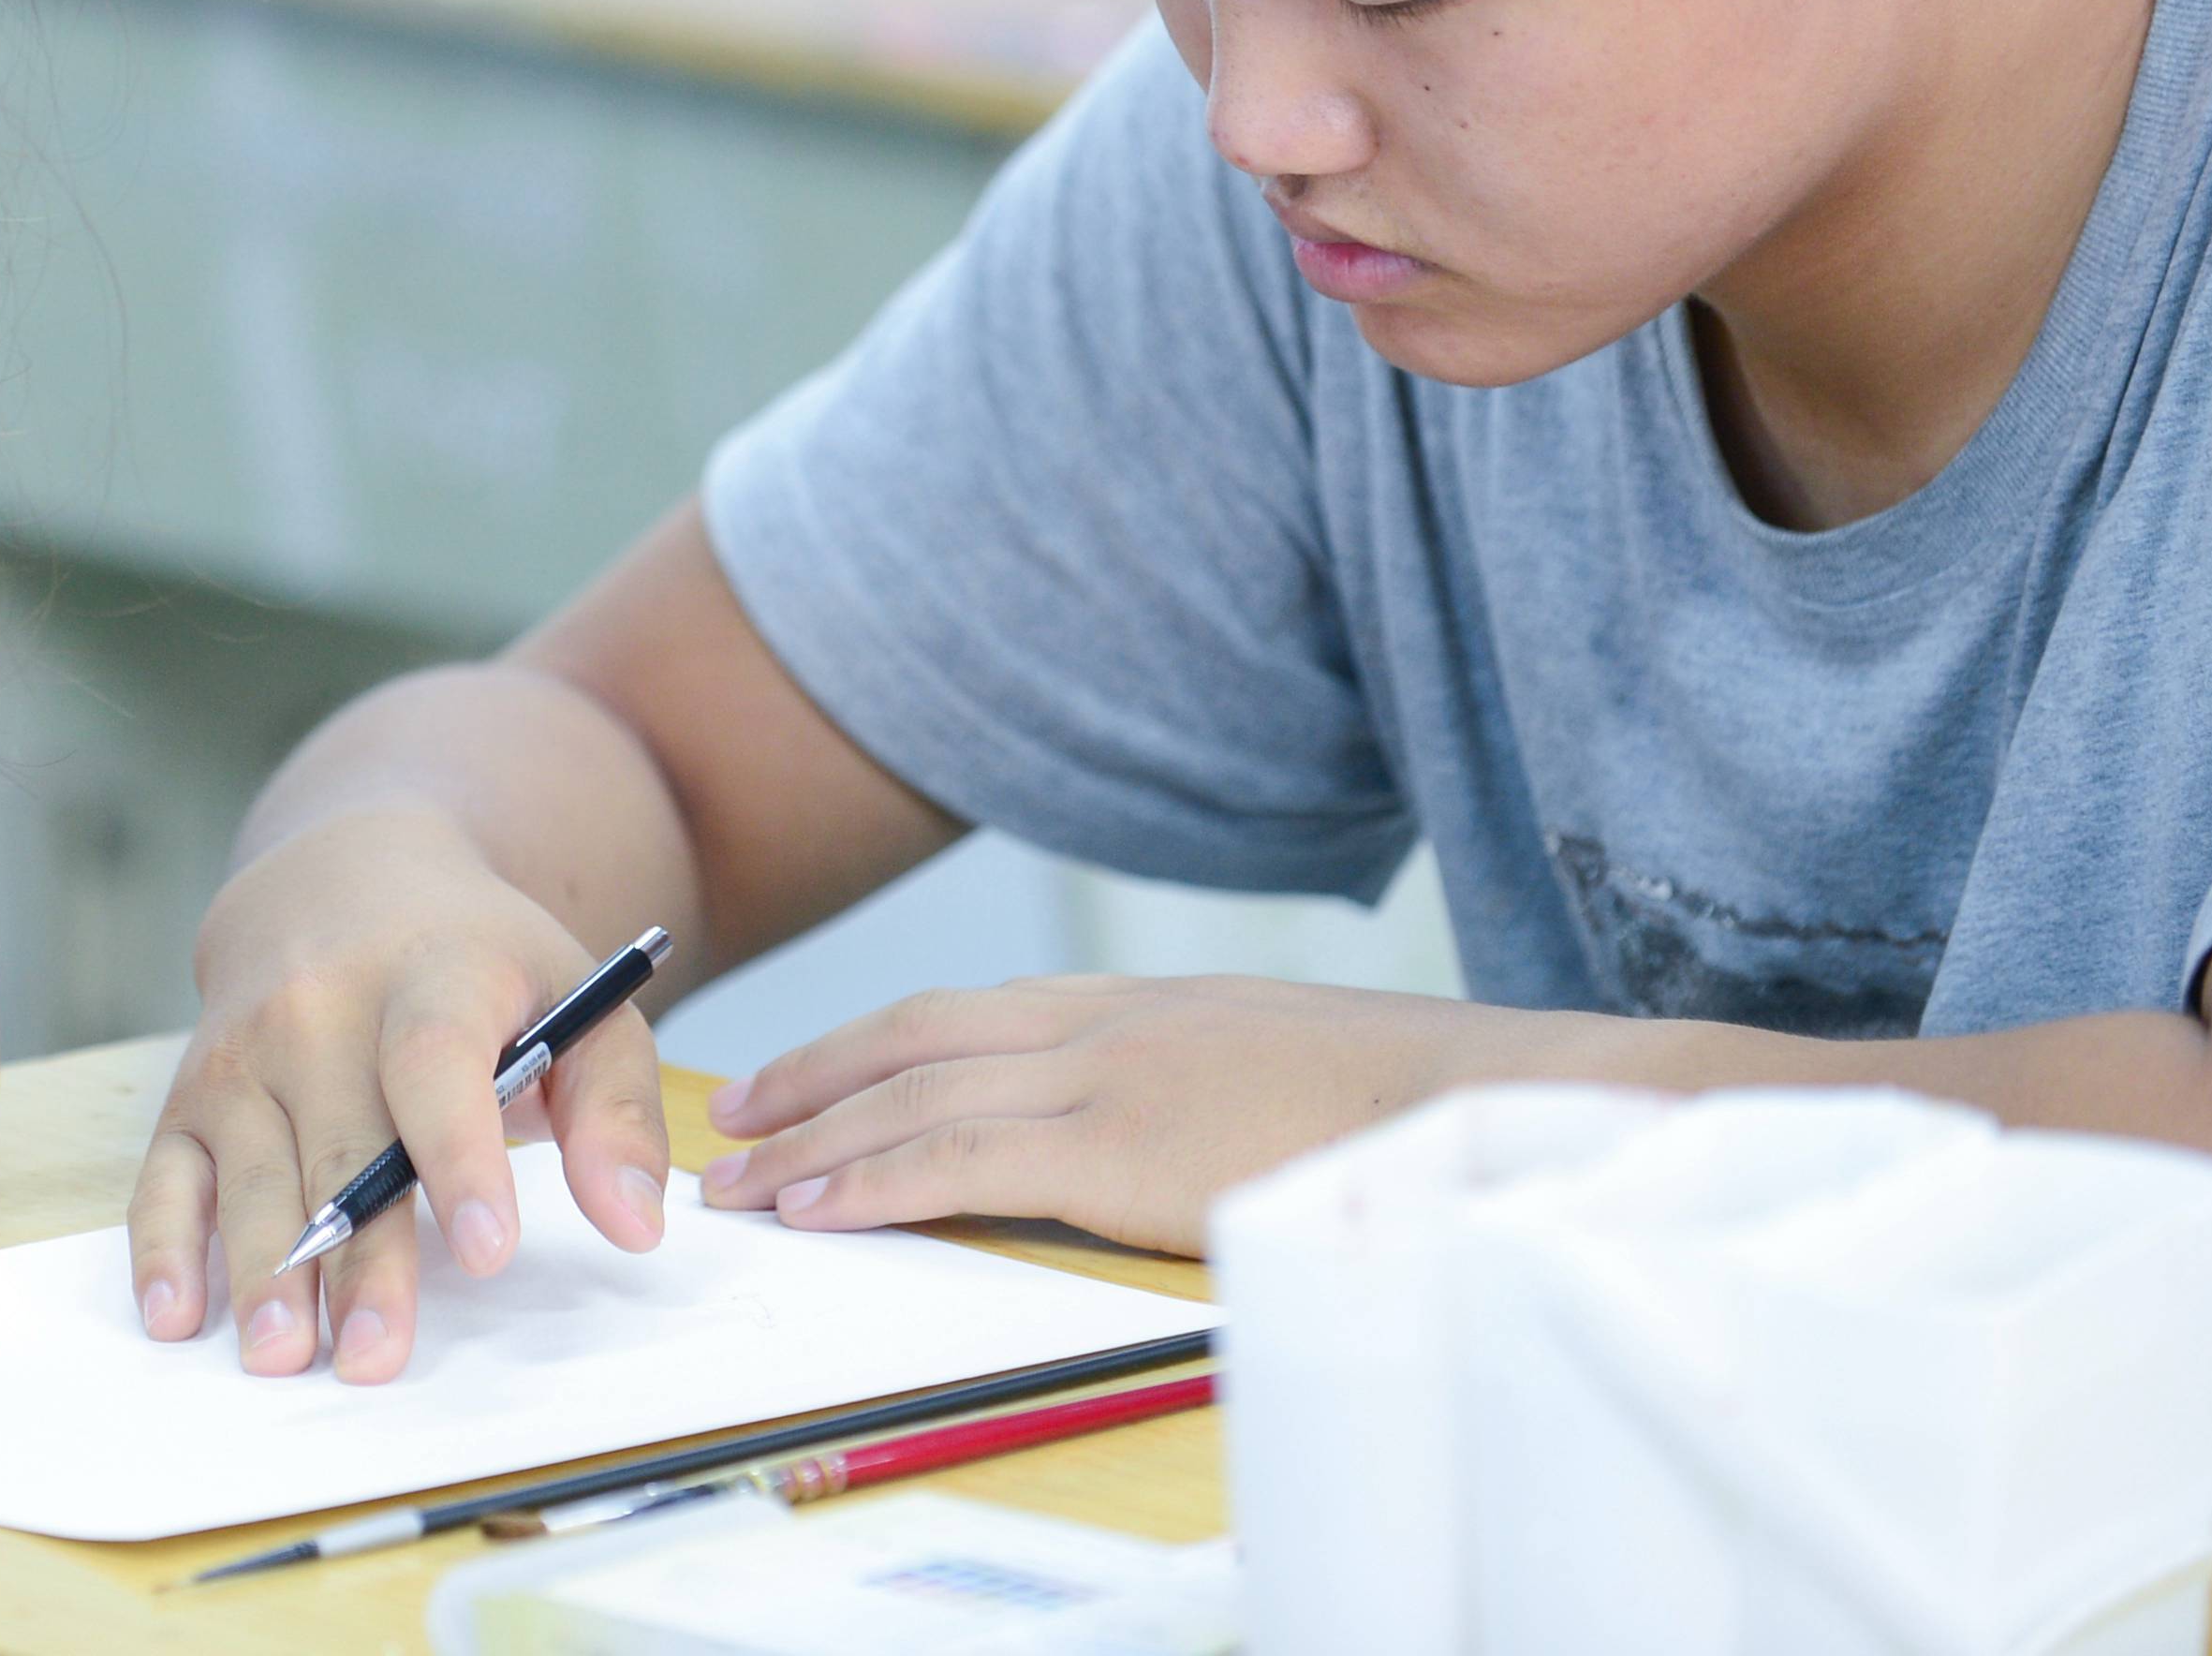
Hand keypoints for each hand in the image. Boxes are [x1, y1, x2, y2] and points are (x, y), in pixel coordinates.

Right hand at [131, 809, 675, 1385]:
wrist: (342, 880)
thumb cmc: (477, 964)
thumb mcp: (574, 1000)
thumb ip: (617, 1110)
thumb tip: (636, 1225)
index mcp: (432, 974)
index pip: (436, 1062)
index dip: (460, 1156)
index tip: (489, 1250)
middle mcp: (320, 1007)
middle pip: (343, 1144)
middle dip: (359, 1258)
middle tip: (378, 1356)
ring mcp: (244, 1051)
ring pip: (253, 1173)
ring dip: (263, 1270)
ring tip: (282, 1356)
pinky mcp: (190, 1094)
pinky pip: (165, 1175)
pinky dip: (164, 1248)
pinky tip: (177, 1315)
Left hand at [700, 973, 1546, 1248]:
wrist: (1474, 1094)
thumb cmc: (1400, 1102)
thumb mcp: (1276, 1066)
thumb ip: (1200, 1082)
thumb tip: (1171, 1125)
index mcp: (1140, 1006)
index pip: (968, 1015)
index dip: (870, 1044)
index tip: (805, 1076)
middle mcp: (1105, 1025)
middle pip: (916, 1040)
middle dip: (814, 1080)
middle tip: (737, 1117)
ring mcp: (1107, 1079)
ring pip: (917, 1099)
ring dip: (816, 1140)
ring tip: (743, 1181)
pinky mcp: (1118, 1148)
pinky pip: (959, 1159)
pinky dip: (872, 1179)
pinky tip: (815, 1205)